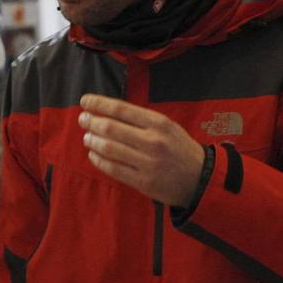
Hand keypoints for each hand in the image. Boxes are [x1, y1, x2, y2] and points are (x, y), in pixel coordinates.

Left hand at [78, 95, 204, 205]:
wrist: (200, 178)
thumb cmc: (179, 148)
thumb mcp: (168, 127)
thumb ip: (142, 120)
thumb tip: (109, 112)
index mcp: (159, 123)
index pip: (122, 109)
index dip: (100, 104)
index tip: (85, 101)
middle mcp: (153, 141)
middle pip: (111, 128)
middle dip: (92, 122)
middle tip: (83, 119)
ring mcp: (147, 162)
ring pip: (109, 149)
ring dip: (92, 141)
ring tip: (87, 137)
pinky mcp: (142, 181)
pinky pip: (113, 169)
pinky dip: (99, 160)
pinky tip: (93, 154)